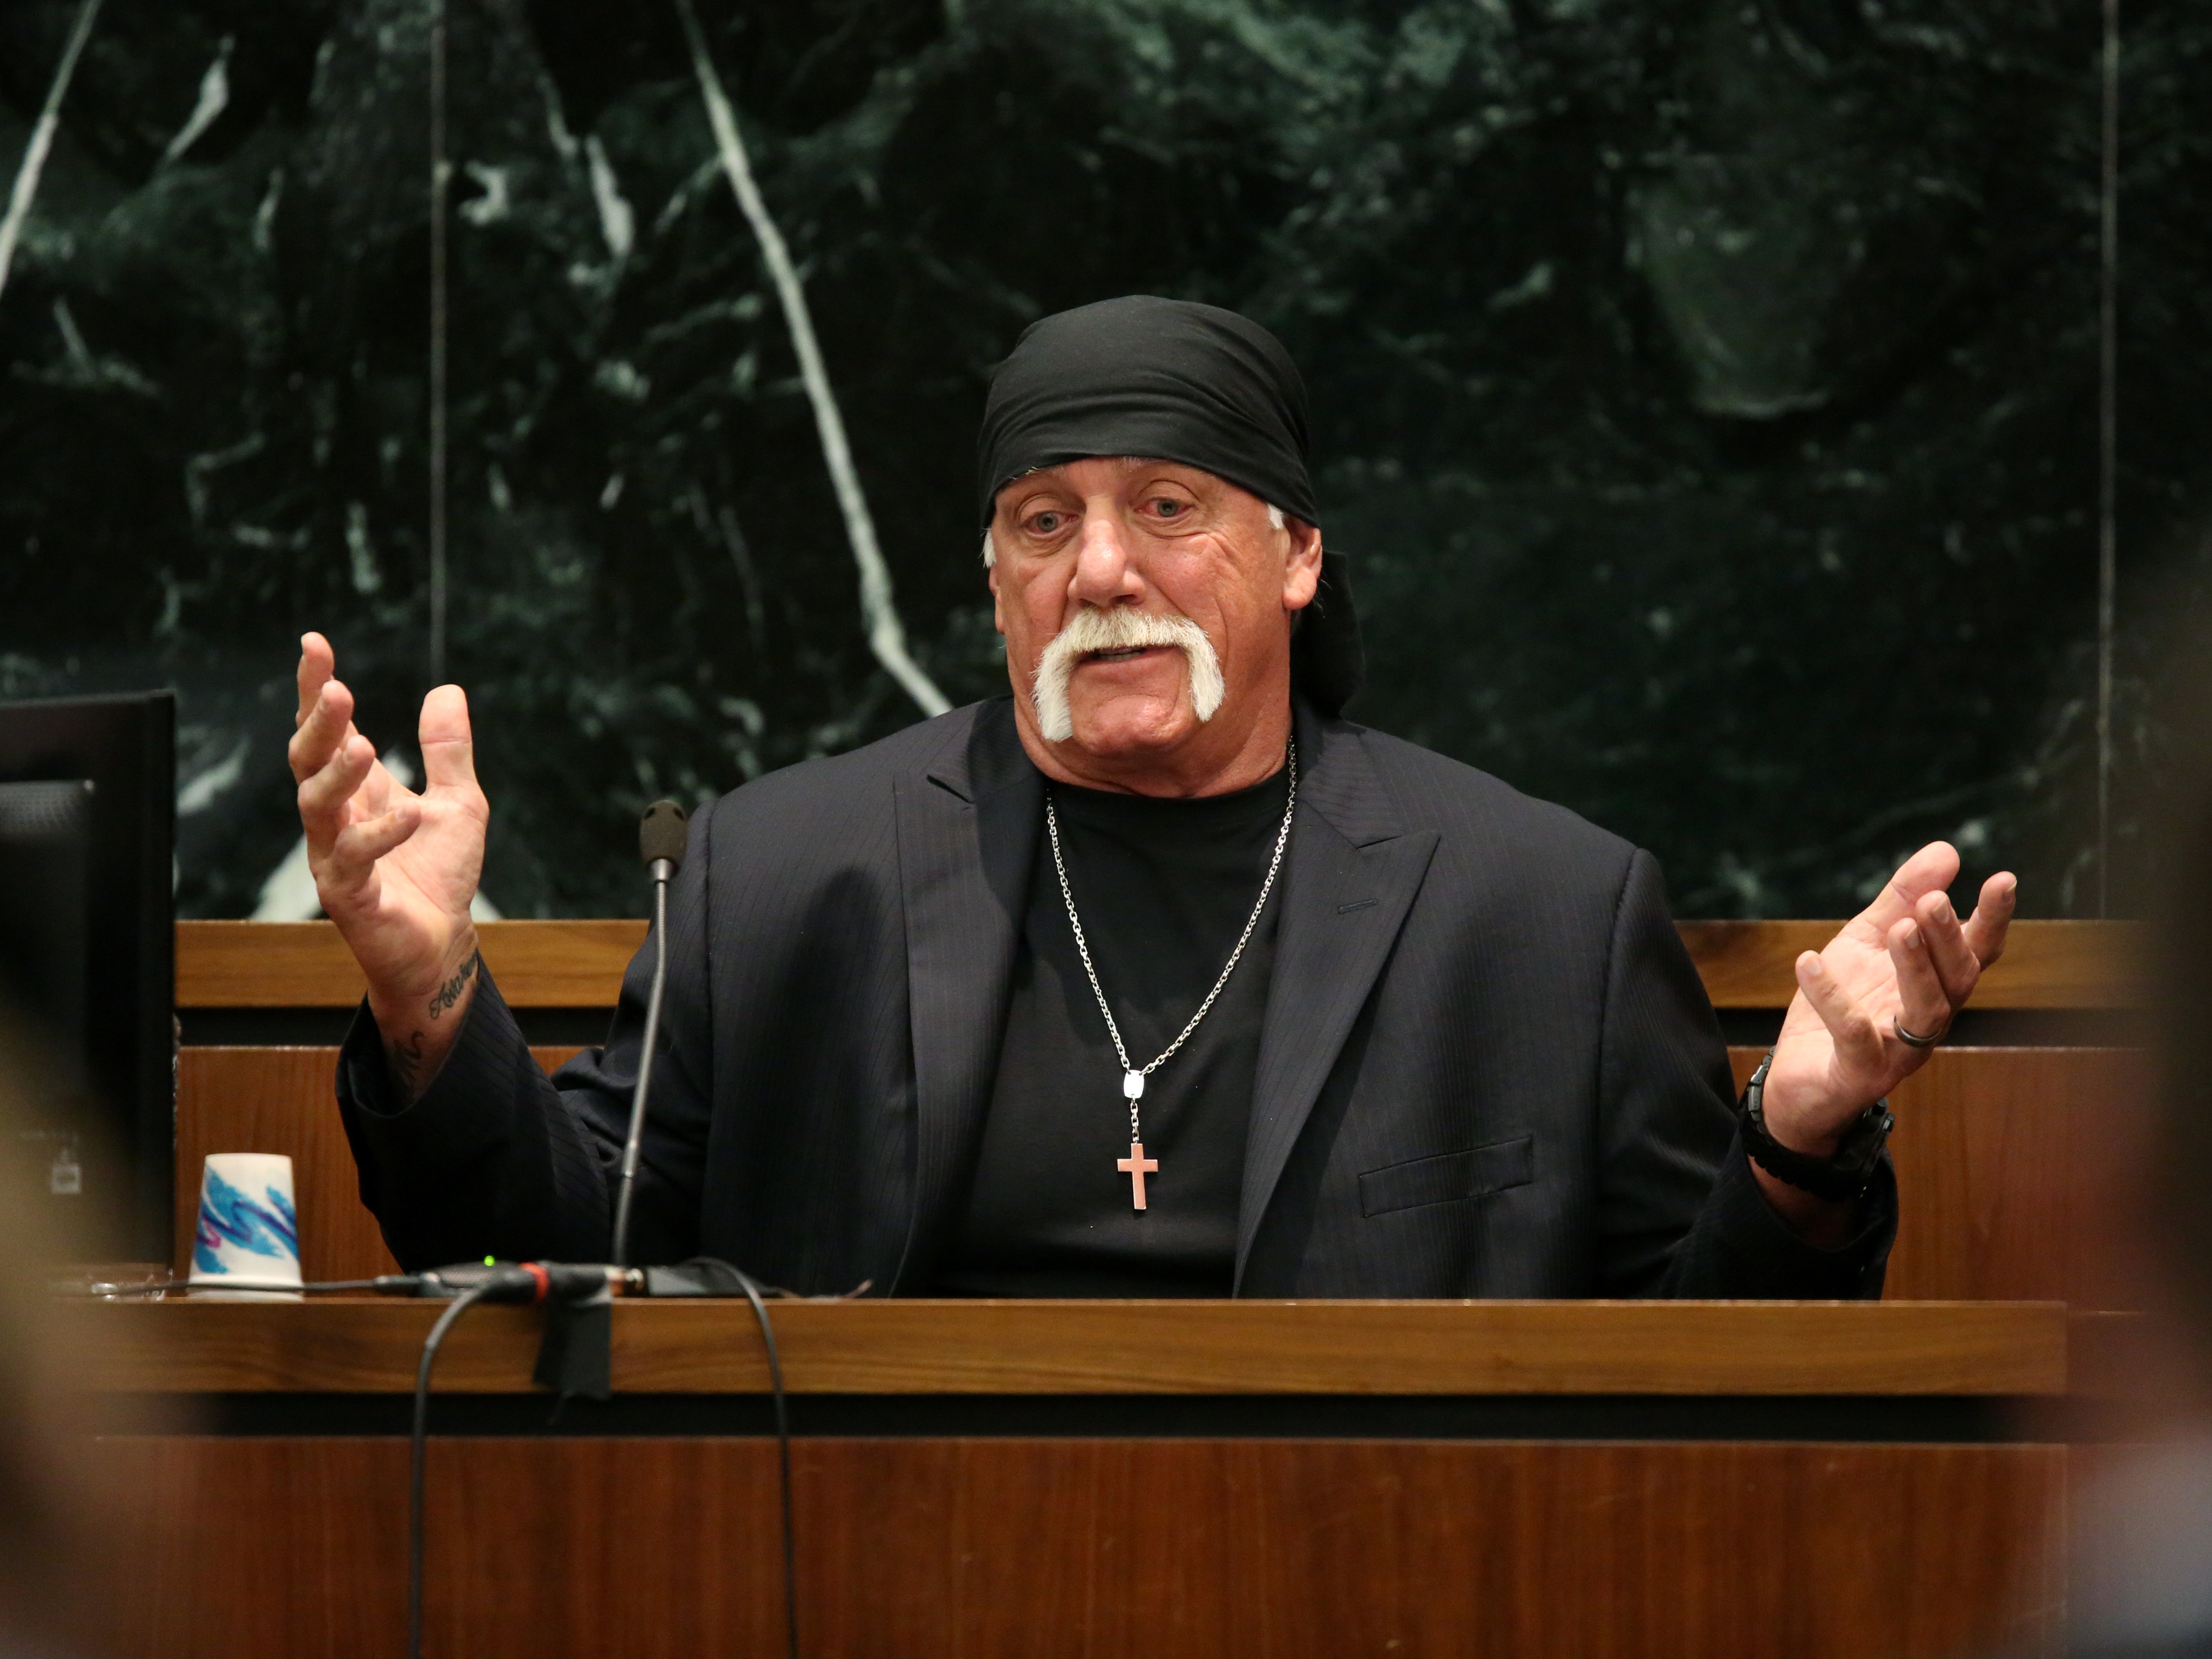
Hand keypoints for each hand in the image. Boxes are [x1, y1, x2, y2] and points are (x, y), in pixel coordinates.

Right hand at [287, 632, 489, 1095]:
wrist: (442, 941)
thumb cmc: (438, 874)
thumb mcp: (460, 801)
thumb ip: (449, 751)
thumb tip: (447, 690)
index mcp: (354, 790)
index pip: (325, 730)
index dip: (315, 688)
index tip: (315, 643)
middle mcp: (333, 817)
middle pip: (306, 760)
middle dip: (318, 724)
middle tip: (335, 689)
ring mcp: (333, 855)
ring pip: (316, 805)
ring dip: (338, 772)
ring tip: (365, 744)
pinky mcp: (349, 895)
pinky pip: (354, 859)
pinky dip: (382, 834)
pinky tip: (410, 814)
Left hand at [1760, 841, 2016, 1165]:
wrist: (1798, 1076)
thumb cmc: (1843, 1003)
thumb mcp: (1866, 941)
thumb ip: (1901, 899)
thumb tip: (1947, 849)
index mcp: (1935, 985)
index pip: (1976, 951)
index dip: (1993, 919)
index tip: (2003, 878)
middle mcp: (1927, 1019)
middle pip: (1957, 979)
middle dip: (1949, 938)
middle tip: (1933, 900)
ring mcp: (1898, 1051)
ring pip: (1925, 1011)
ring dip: (1915, 968)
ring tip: (1900, 928)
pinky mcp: (1859, 1073)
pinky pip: (1853, 1035)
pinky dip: (1833, 999)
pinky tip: (1809, 961)